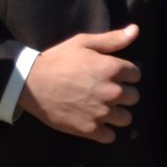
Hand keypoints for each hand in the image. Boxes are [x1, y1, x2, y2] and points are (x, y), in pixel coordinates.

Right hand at [17, 25, 139, 142]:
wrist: (30, 83)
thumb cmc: (56, 60)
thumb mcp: (82, 43)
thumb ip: (112, 39)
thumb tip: (136, 30)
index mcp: (112, 68)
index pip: (135, 75)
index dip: (123, 73)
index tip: (108, 74)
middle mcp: (113, 91)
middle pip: (134, 97)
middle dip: (121, 93)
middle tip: (102, 90)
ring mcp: (102, 112)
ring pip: (126, 118)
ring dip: (116, 113)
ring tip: (99, 107)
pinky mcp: (91, 129)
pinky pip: (111, 136)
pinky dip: (104, 131)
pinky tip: (93, 121)